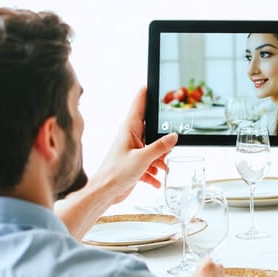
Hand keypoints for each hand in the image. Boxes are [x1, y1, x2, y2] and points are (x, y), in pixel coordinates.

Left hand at [89, 87, 178, 204]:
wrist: (104, 193)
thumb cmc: (115, 173)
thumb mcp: (142, 158)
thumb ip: (160, 147)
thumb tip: (173, 136)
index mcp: (129, 129)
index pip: (139, 104)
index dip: (146, 92)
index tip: (154, 83)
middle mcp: (131, 137)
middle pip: (152, 128)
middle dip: (163, 138)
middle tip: (170, 145)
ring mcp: (133, 150)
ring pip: (153, 148)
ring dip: (160, 159)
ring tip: (162, 168)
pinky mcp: (134, 163)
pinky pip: (149, 164)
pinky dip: (153, 172)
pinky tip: (155, 181)